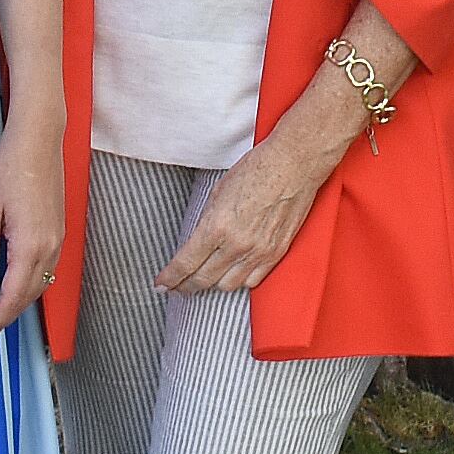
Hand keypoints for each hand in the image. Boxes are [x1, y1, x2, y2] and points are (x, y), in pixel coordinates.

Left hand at [0, 117, 63, 343]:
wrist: (40, 139)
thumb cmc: (10, 169)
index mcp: (30, 246)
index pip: (12, 297)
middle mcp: (50, 248)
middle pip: (29, 297)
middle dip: (6, 318)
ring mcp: (58, 240)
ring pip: (40, 285)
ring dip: (17, 303)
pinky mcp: (59, 232)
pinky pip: (46, 270)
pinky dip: (29, 286)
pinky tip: (13, 286)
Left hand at [157, 122, 340, 297]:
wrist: (293, 165)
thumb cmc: (256, 170)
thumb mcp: (218, 192)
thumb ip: (207, 221)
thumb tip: (197, 242)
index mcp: (216, 226)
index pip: (185, 264)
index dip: (169, 278)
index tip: (161, 284)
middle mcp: (236, 244)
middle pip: (203, 279)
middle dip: (185, 287)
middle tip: (177, 287)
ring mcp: (258, 252)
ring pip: (227, 285)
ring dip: (213, 284)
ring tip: (204, 280)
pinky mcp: (276, 253)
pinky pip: (252, 280)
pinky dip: (239, 281)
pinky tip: (232, 275)